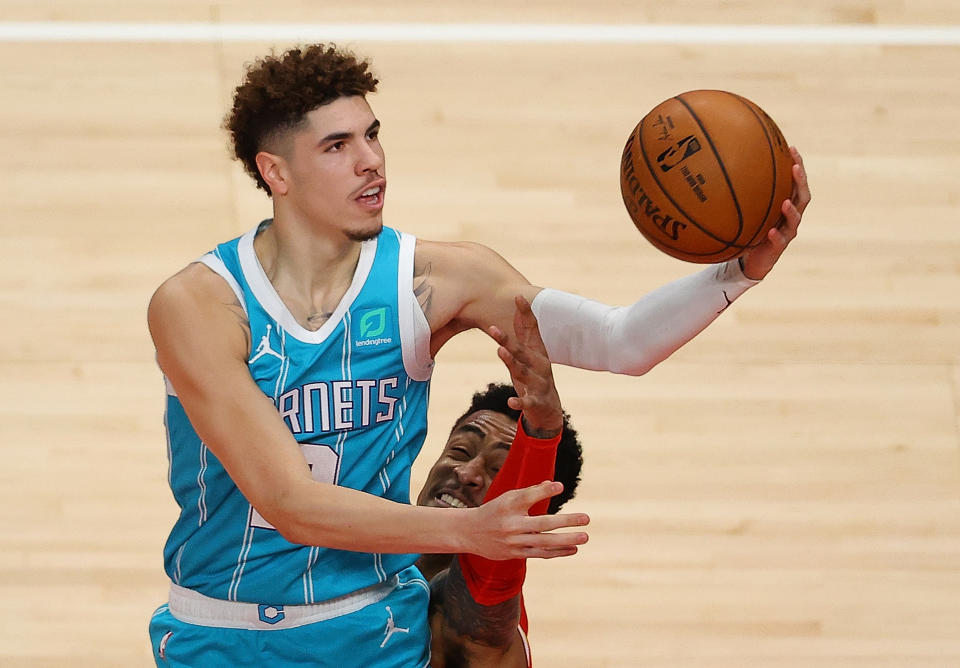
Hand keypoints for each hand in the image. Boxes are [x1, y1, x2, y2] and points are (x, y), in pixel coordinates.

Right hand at [466, 480, 589, 559]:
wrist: (470, 532)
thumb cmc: (495, 510)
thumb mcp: (508, 497)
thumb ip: (531, 493)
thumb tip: (554, 485)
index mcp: (509, 504)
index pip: (529, 496)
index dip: (544, 490)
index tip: (560, 486)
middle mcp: (512, 523)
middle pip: (543, 523)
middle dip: (567, 521)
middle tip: (586, 518)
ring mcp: (514, 541)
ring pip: (545, 542)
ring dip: (567, 540)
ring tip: (584, 537)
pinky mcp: (515, 554)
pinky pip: (540, 553)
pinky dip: (558, 552)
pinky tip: (573, 549)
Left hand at [486, 295, 562, 436]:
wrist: (549, 410)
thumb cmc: (535, 377)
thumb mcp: (529, 354)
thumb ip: (522, 334)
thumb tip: (517, 311)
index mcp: (537, 352)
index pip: (532, 329)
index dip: (526, 313)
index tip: (518, 297)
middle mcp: (540, 365)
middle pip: (522, 350)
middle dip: (507, 339)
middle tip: (492, 327)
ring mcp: (539, 383)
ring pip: (523, 372)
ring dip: (512, 362)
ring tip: (500, 352)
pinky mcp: (536, 402)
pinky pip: (527, 401)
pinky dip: (519, 401)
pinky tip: (511, 401)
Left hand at [739, 146, 811, 279]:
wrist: (751, 259)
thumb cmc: (750, 229)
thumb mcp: (747, 209)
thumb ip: (742, 192)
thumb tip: (722, 166)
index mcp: (787, 203)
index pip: (796, 181)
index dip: (797, 165)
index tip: (792, 148)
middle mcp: (790, 216)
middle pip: (803, 196)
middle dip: (800, 181)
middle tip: (795, 168)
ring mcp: (787, 232)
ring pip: (795, 219)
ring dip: (791, 210)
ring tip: (785, 202)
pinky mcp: (778, 248)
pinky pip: (779, 241)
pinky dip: (775, 236)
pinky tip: (770, 231)